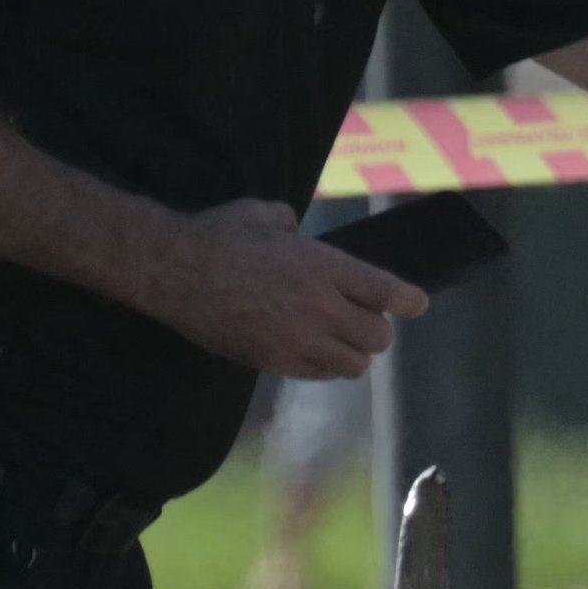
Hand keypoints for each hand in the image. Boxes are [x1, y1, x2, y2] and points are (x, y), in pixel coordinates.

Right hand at [146, 199, 429, 379]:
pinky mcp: (274, 361)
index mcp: (324, 266)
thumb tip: (297, 231)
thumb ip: (293, 224)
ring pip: (354, 364)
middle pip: (378, 337)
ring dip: (352, 353)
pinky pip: (320, 374)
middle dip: (376, 331)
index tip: (416, 304)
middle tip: (362, 322)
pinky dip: (325, 366)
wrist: (172, 270)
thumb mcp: (265, 214)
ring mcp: (298, 338)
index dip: (409, 301)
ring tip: (339, 342)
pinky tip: (314, 353)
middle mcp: (320, 306)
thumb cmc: (219, 235)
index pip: (387, 292)